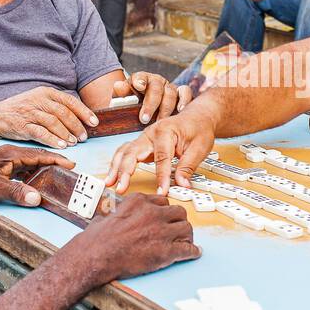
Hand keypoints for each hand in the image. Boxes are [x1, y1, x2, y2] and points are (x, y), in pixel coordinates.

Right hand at [0, 86, 98, 147]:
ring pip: (53, 122)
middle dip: (76, 126)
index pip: (69, 101)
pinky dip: (53, 140)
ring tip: (74, 142)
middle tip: (84, 136)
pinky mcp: (22, 125)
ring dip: (66, 134)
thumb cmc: (21, 110)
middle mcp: (38, 100)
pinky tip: (61, 146)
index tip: (94, 122)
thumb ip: (56, 106)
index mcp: (45, 92)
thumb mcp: (39, 101)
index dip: (84, 112)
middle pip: (63, 113)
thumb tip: (79, 118)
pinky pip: (40, 133)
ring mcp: (29, 112)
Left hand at [0, 145, 73, 205]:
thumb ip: (16, 193)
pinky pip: (20, 168)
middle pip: (36, 157)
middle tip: (68, 170)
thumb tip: (37, 198)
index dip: (56, 159)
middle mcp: (8, 154)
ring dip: (42, 168)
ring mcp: (3, 160)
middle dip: (53, 163)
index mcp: (10, 154)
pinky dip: (31, 173)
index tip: (71, 164)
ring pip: (29, 163)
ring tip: (55, 176)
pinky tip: (34, 181)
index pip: (39, 154)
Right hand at [66, 193, 199, 291]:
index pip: (162, 201)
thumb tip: (111, 220)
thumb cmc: (96, 240)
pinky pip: (188, 249)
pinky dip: (192, 252)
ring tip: (185, 242)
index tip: (164, 218)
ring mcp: (162, 231)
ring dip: (186, 236)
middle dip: (178, 221)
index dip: (164, 212)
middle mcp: (153, 213)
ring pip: (187, 228)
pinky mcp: (166, 251)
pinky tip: (193, 253)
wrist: (95, 256)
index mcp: (139, 202)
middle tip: (177, 230)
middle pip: (178, 212)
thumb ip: (118, 215)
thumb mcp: (107, 217)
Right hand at [104, 105, 219, 194]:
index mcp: (166, 131)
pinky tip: (114, 176)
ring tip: (110, 184)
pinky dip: (118, 164)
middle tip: (120, 188)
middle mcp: (150, 132)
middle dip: (124, 171)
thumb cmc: (199, 129)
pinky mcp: (142, 144)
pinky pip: (126, 153)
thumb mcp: (199, 148)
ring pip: (124, 152)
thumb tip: (182, 185)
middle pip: (133, 152)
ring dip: (116, 168)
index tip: (161, 192)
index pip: (161, 158)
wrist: (197, 117)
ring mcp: (144, 137)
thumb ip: (188, 167)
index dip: (161, 177)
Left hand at [110, 72, 192, 123]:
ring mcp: (169, 87)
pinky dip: (184, 100)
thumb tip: (118, 86)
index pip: (140, 77)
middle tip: (144, 119)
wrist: (145, 112)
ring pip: (170, 92)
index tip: (138, 86)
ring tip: (161, 120)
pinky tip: (180, 110)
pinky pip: (185, 92)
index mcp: (141, 80)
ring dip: (166, 107)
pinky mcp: (181, 93)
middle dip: (150, 104)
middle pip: (156, 88)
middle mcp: (156, 81)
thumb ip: (120, 94)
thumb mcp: (122, 101)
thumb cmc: (133, 107)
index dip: (139, 80)